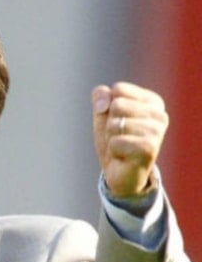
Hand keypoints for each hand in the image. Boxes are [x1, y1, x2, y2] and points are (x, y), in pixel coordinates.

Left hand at [92, 82, 168, 197]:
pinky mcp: (150, 148)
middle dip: (109, 124)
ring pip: (115, 124)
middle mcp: (160, 114)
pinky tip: (124, 156)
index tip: (118, 121)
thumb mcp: (103, 114)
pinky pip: (116, 142)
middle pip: (117, 105)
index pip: (118, 89)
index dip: (108, 107)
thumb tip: (104, 103)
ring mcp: (157, 131)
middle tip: (119, 137)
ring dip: (111, 138)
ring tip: (122, 147)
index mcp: (152, 101)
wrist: (119, 172)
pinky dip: (113, 150)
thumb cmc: (114, 140)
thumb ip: (101, 96)